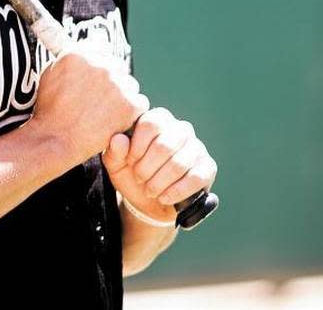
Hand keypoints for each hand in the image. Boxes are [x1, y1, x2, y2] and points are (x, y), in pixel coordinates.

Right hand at [29, 45, 148, 165]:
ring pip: (129, 84)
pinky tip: (114, 121)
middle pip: (116, 66)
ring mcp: (117, 84)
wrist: (55, 140)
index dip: (98, 64)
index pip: (100, 47)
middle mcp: (101, 64)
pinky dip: (131, 112)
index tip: (94, 78)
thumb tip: (91, 42)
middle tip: (98, 101)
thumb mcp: (51, 73)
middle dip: (110, 81)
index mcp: (80, 54)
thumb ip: (71, 56)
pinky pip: (139, 102)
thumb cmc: (50, 110)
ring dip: (122, 95)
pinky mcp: (130, 104)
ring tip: (104, 113)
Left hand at [102, 107, 216, 225]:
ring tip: (150, 190)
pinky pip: (195, 178)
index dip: (137, 147)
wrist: (149, 202)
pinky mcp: (208, 167)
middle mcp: (181, 128)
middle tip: (139, 178)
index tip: (130, 162)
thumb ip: (114, 151)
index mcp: (158, 120)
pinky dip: (175, 192)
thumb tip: (119, 139)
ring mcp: (197, 147)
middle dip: (147, 168)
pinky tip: (164, 197)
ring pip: (179, 163)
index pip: (150, 124)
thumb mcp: (116, 164)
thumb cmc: (131, 174)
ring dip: (159, 183)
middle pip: (164, 145)